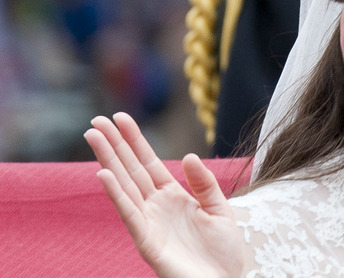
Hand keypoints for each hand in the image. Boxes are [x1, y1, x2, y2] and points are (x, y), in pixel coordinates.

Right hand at [84, 112, 244, 277]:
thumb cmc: (222, 253)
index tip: (121, 117)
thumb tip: (188, 156)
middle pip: (131, 169)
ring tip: (93, 136)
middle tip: (96, 120)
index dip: (135, 140)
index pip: (148, 163)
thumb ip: (205, 184)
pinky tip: (104, 174)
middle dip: (114, 145)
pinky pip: (129, 214)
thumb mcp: (220, 210)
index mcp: (173, 196)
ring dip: (108, 161)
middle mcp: (156, 206)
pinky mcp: (146, 241)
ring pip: (124, 186)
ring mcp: (149, 223)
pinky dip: (116, 194)